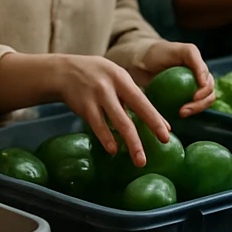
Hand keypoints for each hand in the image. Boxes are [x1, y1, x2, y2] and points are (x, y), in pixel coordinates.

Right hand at [54, 54, 169, 167]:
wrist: (64, 71)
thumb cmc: (98, 77)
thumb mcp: (116, 80)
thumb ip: (134, 99)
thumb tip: (161, 123)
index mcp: (123, 79)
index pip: (143, 100)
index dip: (155, 118)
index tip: (167, 135)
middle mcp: (112, 86)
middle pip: (134, 109)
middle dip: (150, 127)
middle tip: (163, 144)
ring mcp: (97, 95)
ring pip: (117, 121)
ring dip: (130, 141)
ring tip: (139, 159)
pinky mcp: (84, 106)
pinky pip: (97, 124)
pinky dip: (106, 137)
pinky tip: (113, 149)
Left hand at [132, 41, 216, 116]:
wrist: (141, 62)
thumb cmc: (156, 53)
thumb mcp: (176, 50)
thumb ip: (193, 59)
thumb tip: (204, 82)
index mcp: (198, 63)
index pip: (208, 78)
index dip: (205, 90)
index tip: (194, 97)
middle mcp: (199, 74)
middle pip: (209, 92)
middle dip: (201, 104)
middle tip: (184, 110)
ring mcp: (192, 86)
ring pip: (203, 101)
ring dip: (196, 109)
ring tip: (181, 113)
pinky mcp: (185, 95)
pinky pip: (192, 105)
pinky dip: (189, 111)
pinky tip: (178, 114)